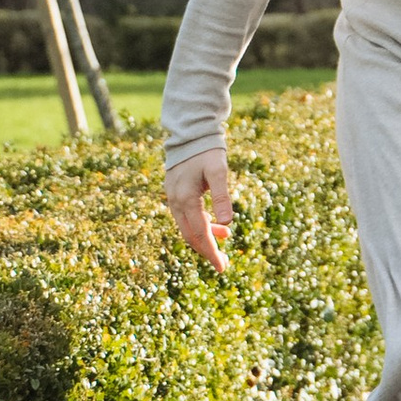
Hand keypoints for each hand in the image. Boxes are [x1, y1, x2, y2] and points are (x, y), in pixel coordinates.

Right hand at [165, 148, 232, 271]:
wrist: (190, 133)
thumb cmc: (207, 150)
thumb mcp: (219, 171)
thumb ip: (222, 196)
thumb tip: (227, 223)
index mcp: (185, 198)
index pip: (199, 233)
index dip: (211, 251)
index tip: (222, 267)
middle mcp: (176, 201)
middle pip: (190, 235)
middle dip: (207, 250)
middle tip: (223, 264)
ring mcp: (173, 198)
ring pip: (188, 227)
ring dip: (206, 236)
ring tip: (226, 239)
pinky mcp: (176, 194)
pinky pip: (187, 217)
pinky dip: (202, 224)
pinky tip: (218, 225)